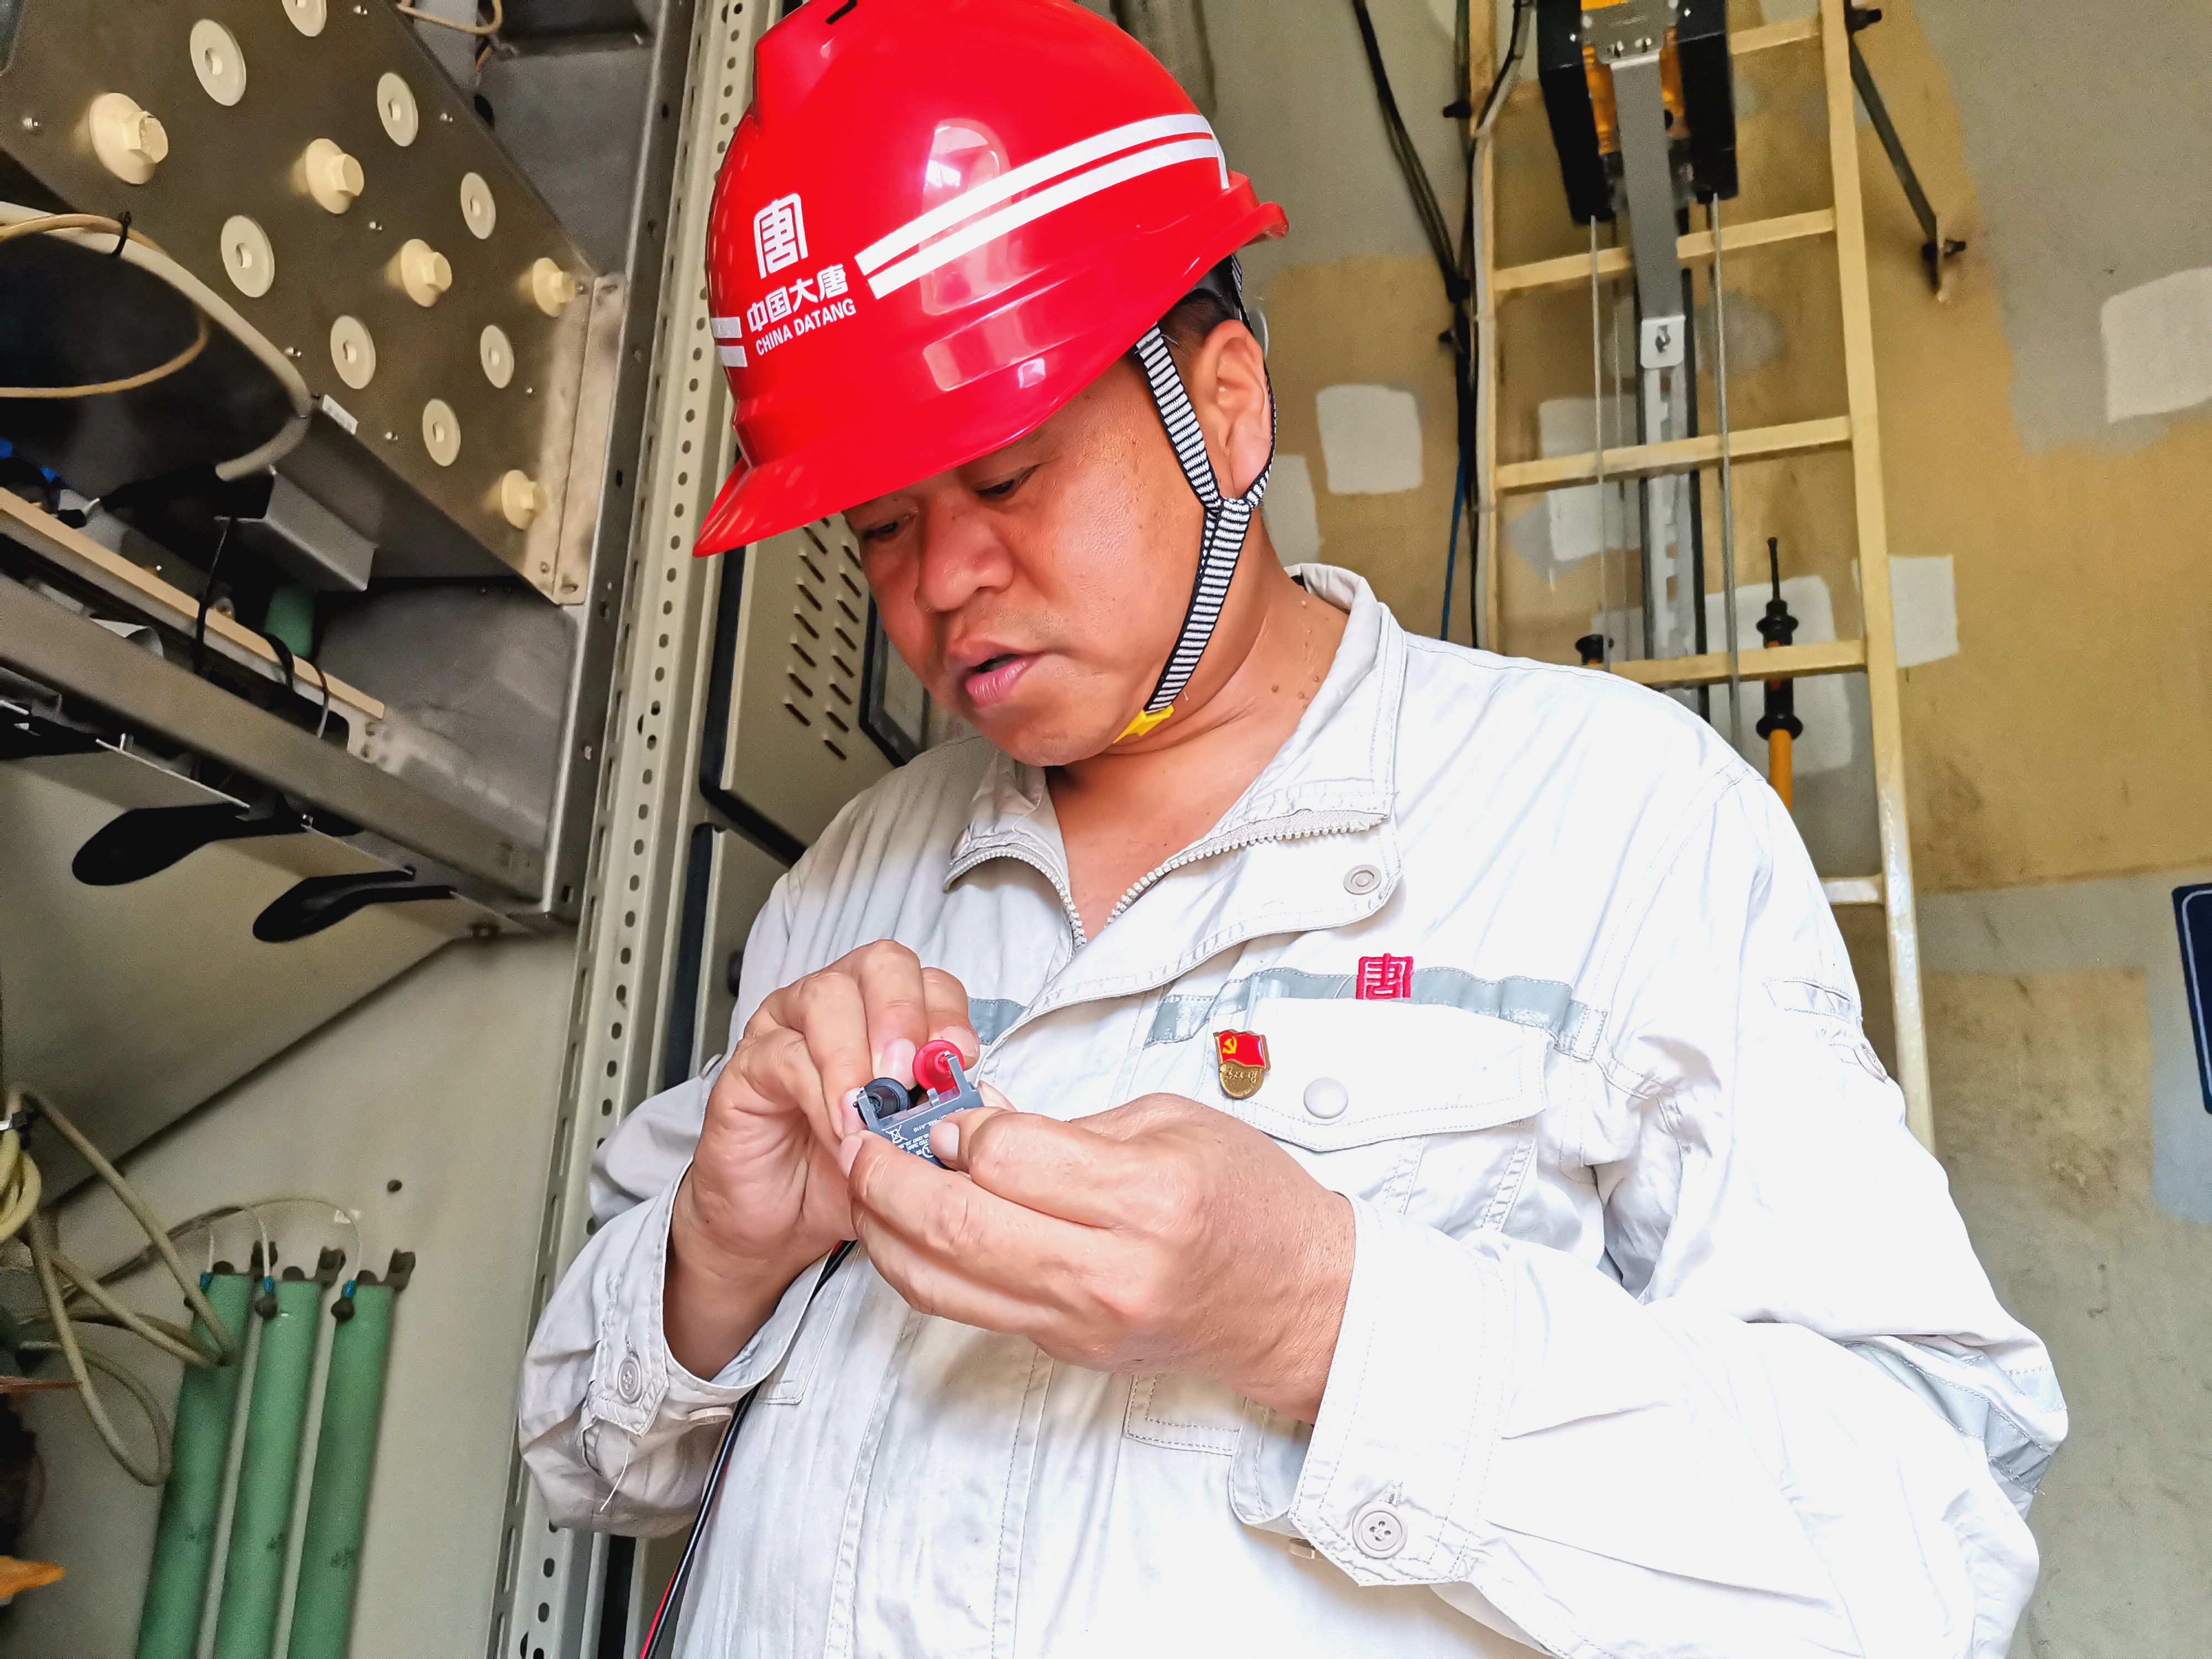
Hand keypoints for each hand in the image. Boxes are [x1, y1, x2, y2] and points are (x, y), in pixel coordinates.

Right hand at [665, 941, 975, 1377]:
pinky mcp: (749, 1062)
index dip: (950, 1013)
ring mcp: (789, 1026)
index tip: (961, 1060)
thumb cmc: (850, 1174)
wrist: (781, 1222)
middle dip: (904, 1013)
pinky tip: (839, 1131)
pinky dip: (820, 1092)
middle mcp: (841, 1005)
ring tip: (871, 1109)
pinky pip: (786, 1054)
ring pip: (827, 996)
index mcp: (890, 1016)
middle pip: (881, 964)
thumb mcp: (913, 1148)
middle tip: (909, 1074)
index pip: (931, 981)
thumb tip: (979, 1103)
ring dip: (857, 1052)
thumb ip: (942, 1118)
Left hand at [838, 1093, 1353, 1421]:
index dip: (961, 1128)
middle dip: (888, 1180)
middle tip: (859, 1141)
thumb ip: (1066, 1128)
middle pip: (957, 1227)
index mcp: (1144, 1198)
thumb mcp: (1172, 1123)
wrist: (1300, 1301)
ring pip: (943, 1283)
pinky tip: (910, 1229)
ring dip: (885, 1232)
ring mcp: (1082, 1322)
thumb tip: (973, 1127)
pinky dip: (925, 1268)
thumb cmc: (1247, 1198)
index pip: (1007, 1160)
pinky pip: (971, 1309)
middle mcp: (1107, 1270)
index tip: (948, 1111)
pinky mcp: (1066, 1349)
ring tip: (865, 1186)